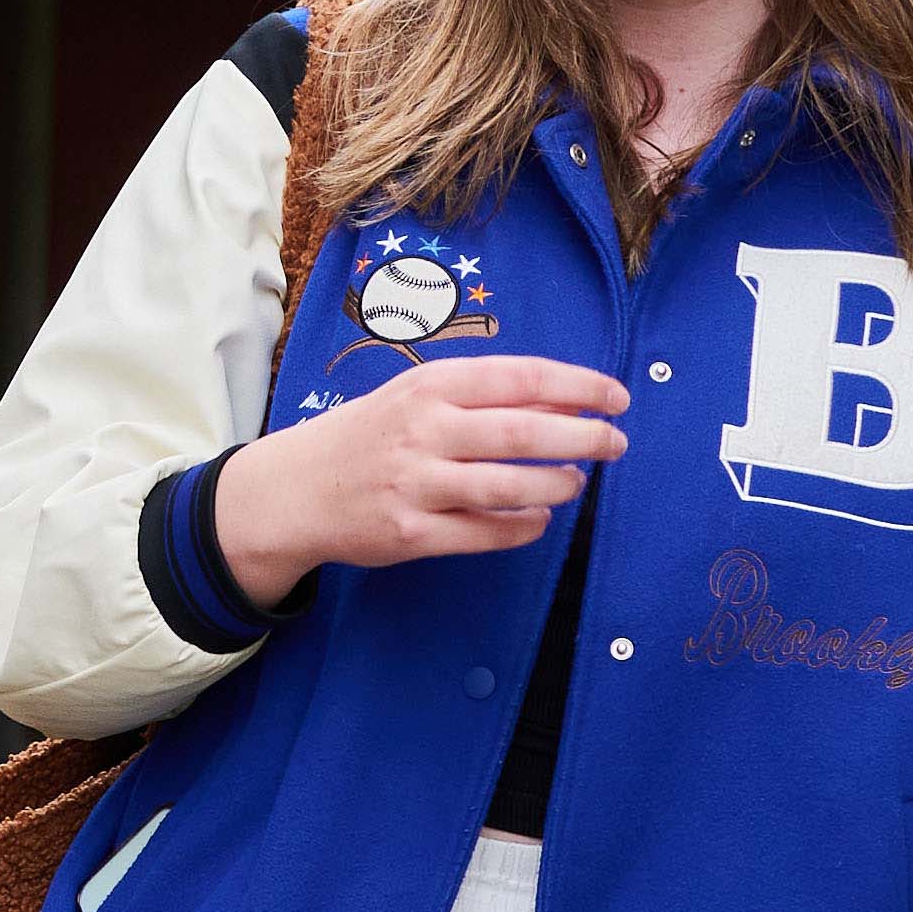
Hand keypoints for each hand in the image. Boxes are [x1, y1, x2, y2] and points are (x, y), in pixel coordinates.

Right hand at [213, 355, 629, 604]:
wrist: (296, 488)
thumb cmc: (371, 434)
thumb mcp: (420, 398)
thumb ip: (488, 398)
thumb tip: (569, 401)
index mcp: (429, 385)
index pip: (521, 378)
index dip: (579, 387)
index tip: (616, 398)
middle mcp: (422, 430)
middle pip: (522, 433)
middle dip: (583, 438)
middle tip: (616, 443)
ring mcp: (414, 484)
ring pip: (507, 486)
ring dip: (556, 485)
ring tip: (576, 482)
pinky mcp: (408, 533)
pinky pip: (482, 533)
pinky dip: (522, 527)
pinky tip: (539, 518)